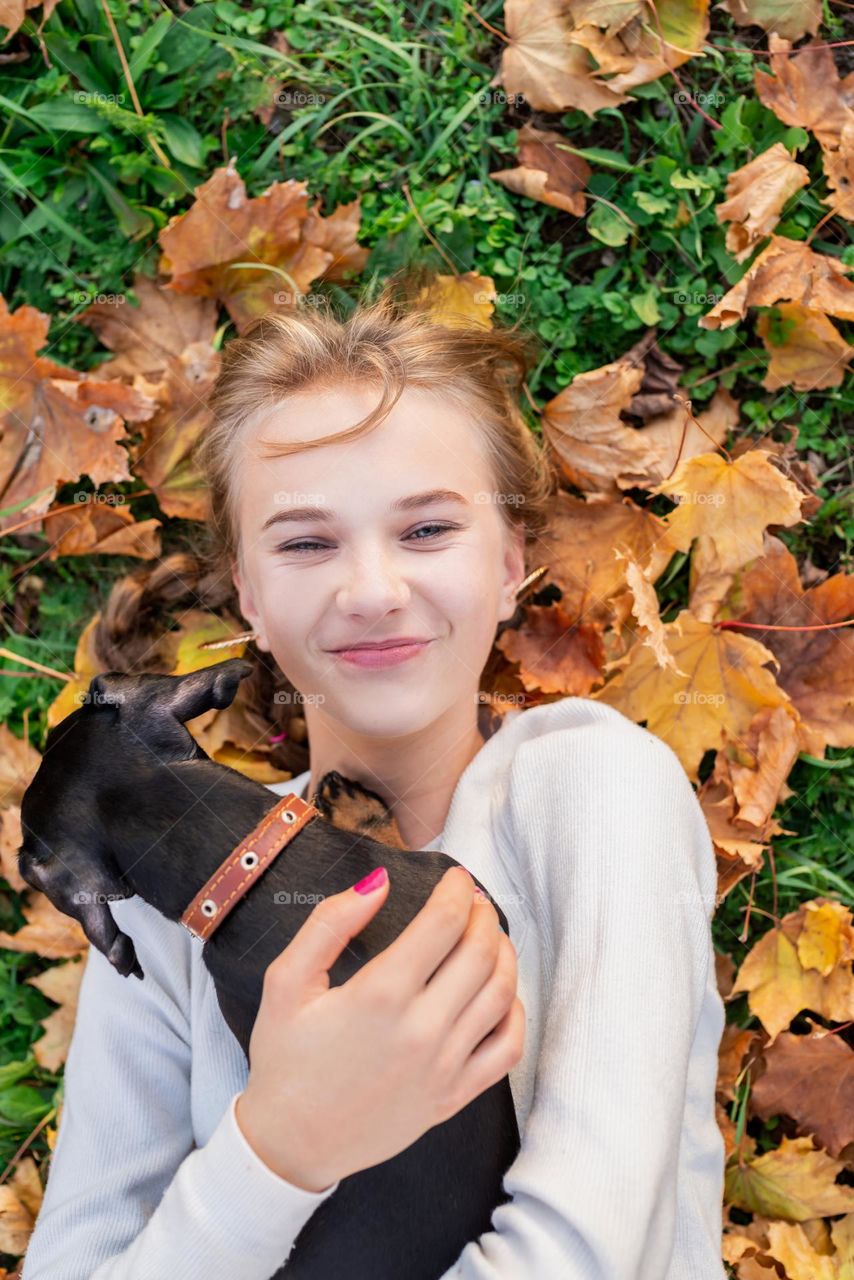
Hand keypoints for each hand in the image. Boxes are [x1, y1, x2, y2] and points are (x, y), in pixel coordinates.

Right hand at [235, 864, 523, 1191]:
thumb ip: (330, 923)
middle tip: (473, 900)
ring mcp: (443, 1067)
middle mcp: (421, 1030)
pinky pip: (507, 1049)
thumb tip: (379, 882)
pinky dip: (514, 1013)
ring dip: (504, 954)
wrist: (290, 1141)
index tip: (456, 876)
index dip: (457, 890)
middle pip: (480, 953)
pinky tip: (500, 993)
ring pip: (501, 995)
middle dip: (483, 914)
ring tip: (489, 935)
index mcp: (380, 995)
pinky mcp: (453, 1097)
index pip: (443, 924)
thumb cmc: (285, 1057)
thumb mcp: (286, 981)